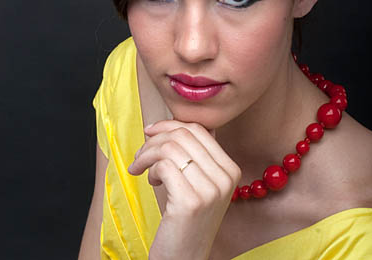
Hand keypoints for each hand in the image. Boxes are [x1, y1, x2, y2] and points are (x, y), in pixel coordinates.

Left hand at [128, 120, 241, 259]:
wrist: (183, 259)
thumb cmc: (186, 221)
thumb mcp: (200, 185)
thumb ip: (198, 156)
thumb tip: (179, 125)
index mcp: (231, 169)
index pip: (199, 130)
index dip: (170, 125)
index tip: (151, 132)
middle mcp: (226, 177)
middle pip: (184, 135)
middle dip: (155, 139)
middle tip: (140, 155)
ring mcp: (210, 189)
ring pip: (171, 147)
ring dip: (148, 154)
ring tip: (142, 169)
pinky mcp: (190, 201)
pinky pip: (164, 166)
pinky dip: (150, 169)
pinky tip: (151, 182)